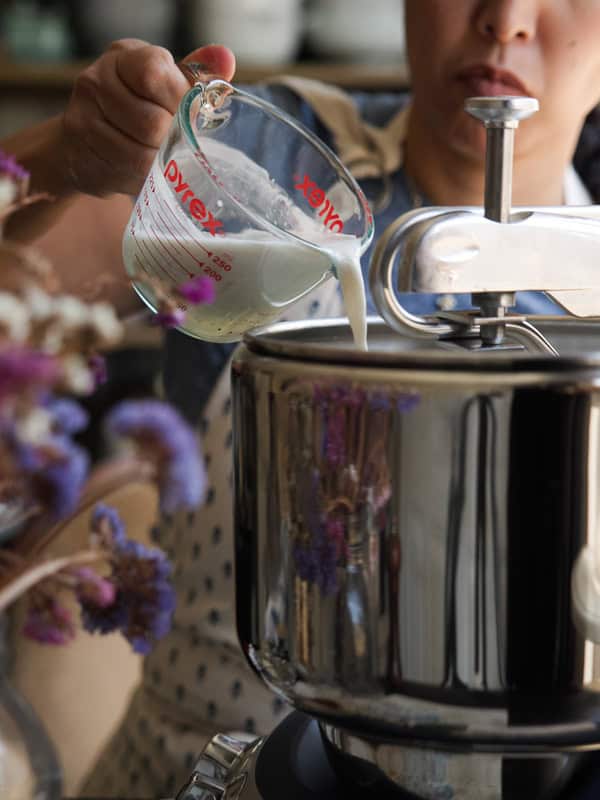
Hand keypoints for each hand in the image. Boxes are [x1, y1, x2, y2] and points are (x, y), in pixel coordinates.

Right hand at [61, 41, 235, 197]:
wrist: (85, 145)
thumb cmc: (138, 110)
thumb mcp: (166, 87)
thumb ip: (195, 77)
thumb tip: (226, 60)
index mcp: (125, 56)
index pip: (155, 73)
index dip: (179, 102)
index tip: (187, 115)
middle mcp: (97, 79)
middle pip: (153, 122)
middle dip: (173, 140)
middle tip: (176, 143)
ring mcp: (83, 115)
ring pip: (141, 153)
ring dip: (160, 162)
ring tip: (161, 158)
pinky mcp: (81, 150)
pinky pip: (127, 172)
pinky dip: (144, 176)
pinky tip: (144, 170)